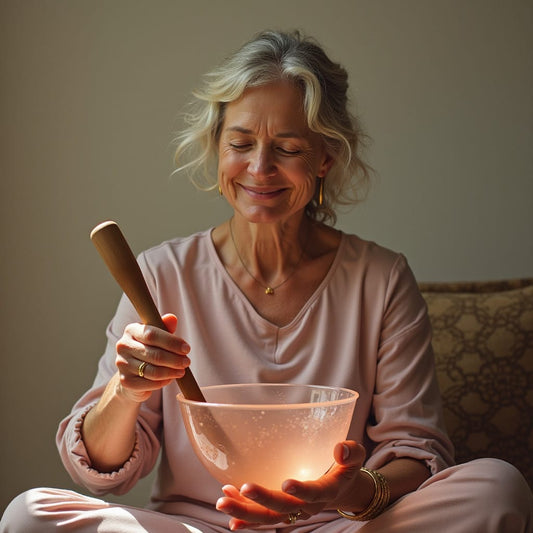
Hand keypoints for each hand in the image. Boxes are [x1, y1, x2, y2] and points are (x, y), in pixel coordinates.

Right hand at [115, 313, 190, 402]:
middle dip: (174, 359)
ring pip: (152, 371)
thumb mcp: (157, 337)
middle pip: (154, 354)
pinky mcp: (125, 381)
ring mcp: (122, 364)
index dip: (172, 342)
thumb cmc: (148, 349)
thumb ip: (165, 327)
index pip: (152, 335)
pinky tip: (170, 379)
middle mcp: (123, 346)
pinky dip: (163, 382)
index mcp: (131, 330)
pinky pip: (149, 383)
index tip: (187, 348)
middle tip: (187, 362)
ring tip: (182, 371)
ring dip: (171, 372)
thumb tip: (172, 318)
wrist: (133, 373)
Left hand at [216, 441, 366, 529]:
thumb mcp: (355, 457)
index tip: (286, 483)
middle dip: (263, 501)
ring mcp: (293, 511)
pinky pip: (262, 518)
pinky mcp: (281, 511)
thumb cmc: (345, 468)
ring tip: (223, 502)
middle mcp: (307, 506)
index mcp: (327, 491)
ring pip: (268, 518)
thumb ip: (352, 452)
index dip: (302, 491)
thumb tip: (340, 448)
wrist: (340, 490)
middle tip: (243, 488)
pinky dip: (244, 516)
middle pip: (284, 509)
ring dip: (245, 511)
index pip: (314, 493)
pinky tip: (227, 508)